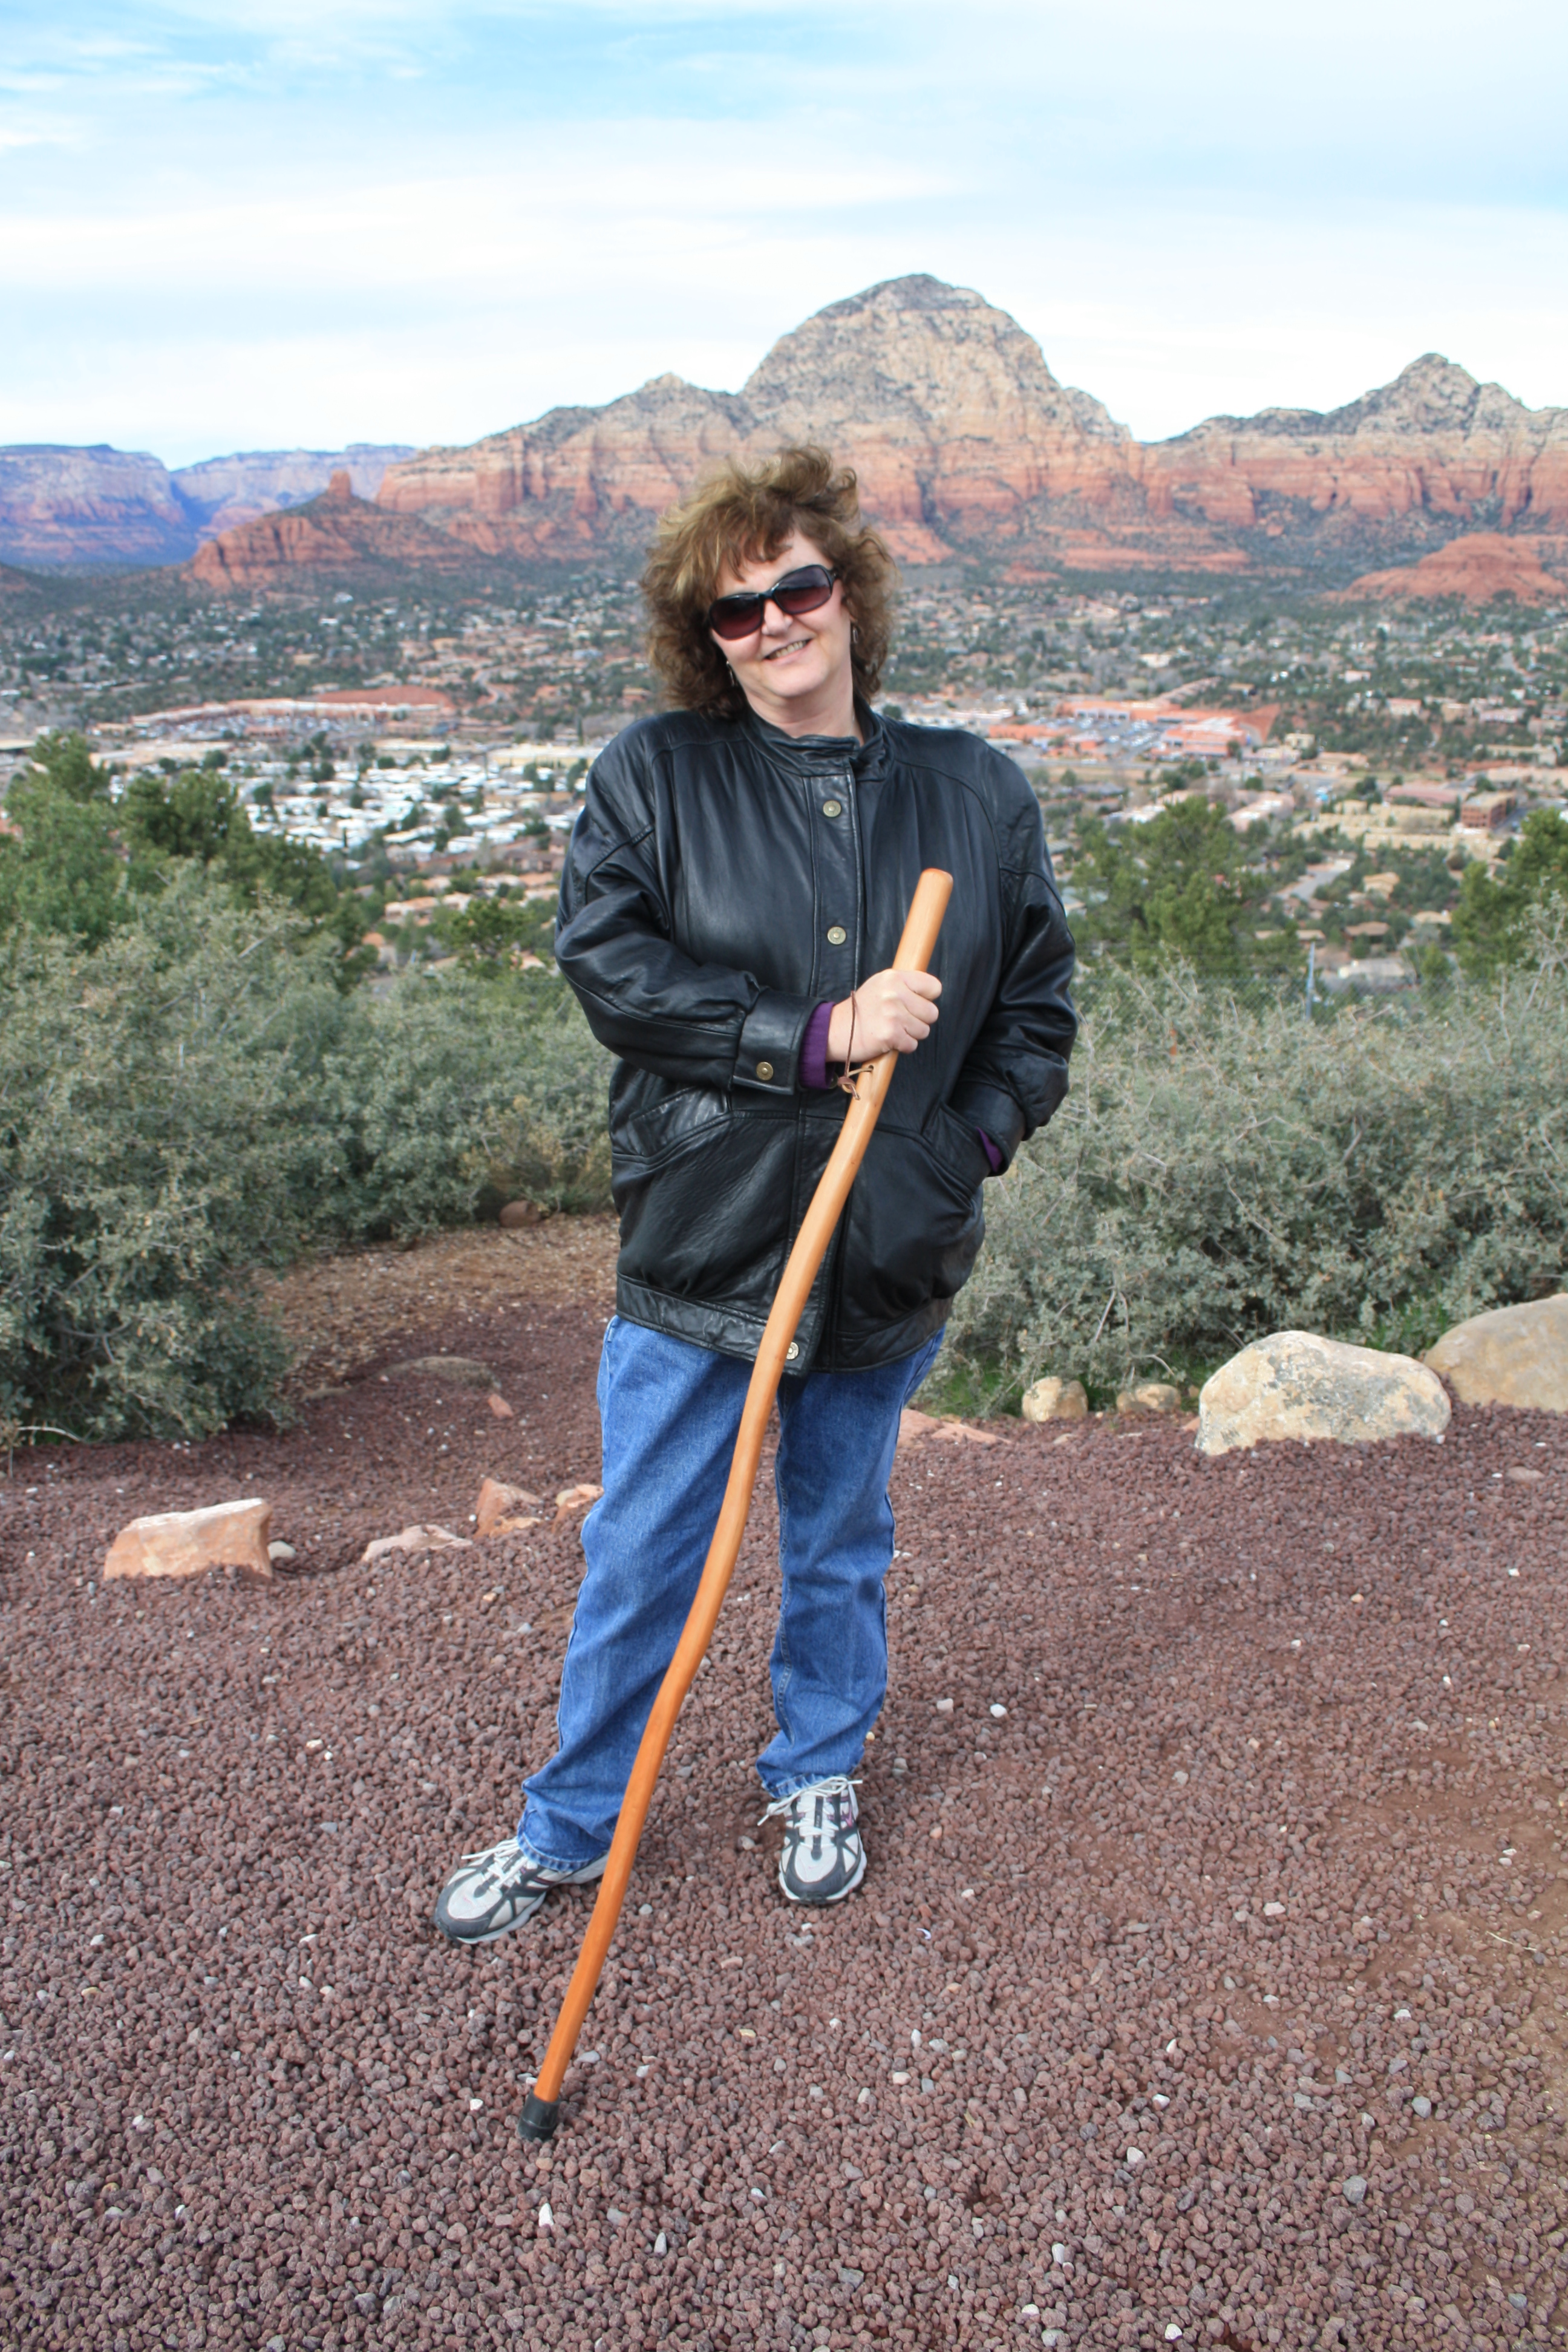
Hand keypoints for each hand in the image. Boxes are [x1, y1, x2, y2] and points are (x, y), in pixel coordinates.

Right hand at [826, 969, 940, 1060]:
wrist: (836, 1029)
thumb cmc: (861, 1009)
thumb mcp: (880, 985)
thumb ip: (905, 984)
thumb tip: (931, 990)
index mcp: (894, 978)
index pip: (934, 987)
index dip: (927, 999)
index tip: (916, 1004)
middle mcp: (894, 993)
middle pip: (931, 1012)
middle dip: (920, 1020)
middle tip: (901, 1020)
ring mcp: (893, 1014)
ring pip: (924, 1030)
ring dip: (911, 1034)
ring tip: (893, 1029)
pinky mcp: (891, 1034)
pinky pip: (912, 1044)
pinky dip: (903, 1046)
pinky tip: (889, 1040)